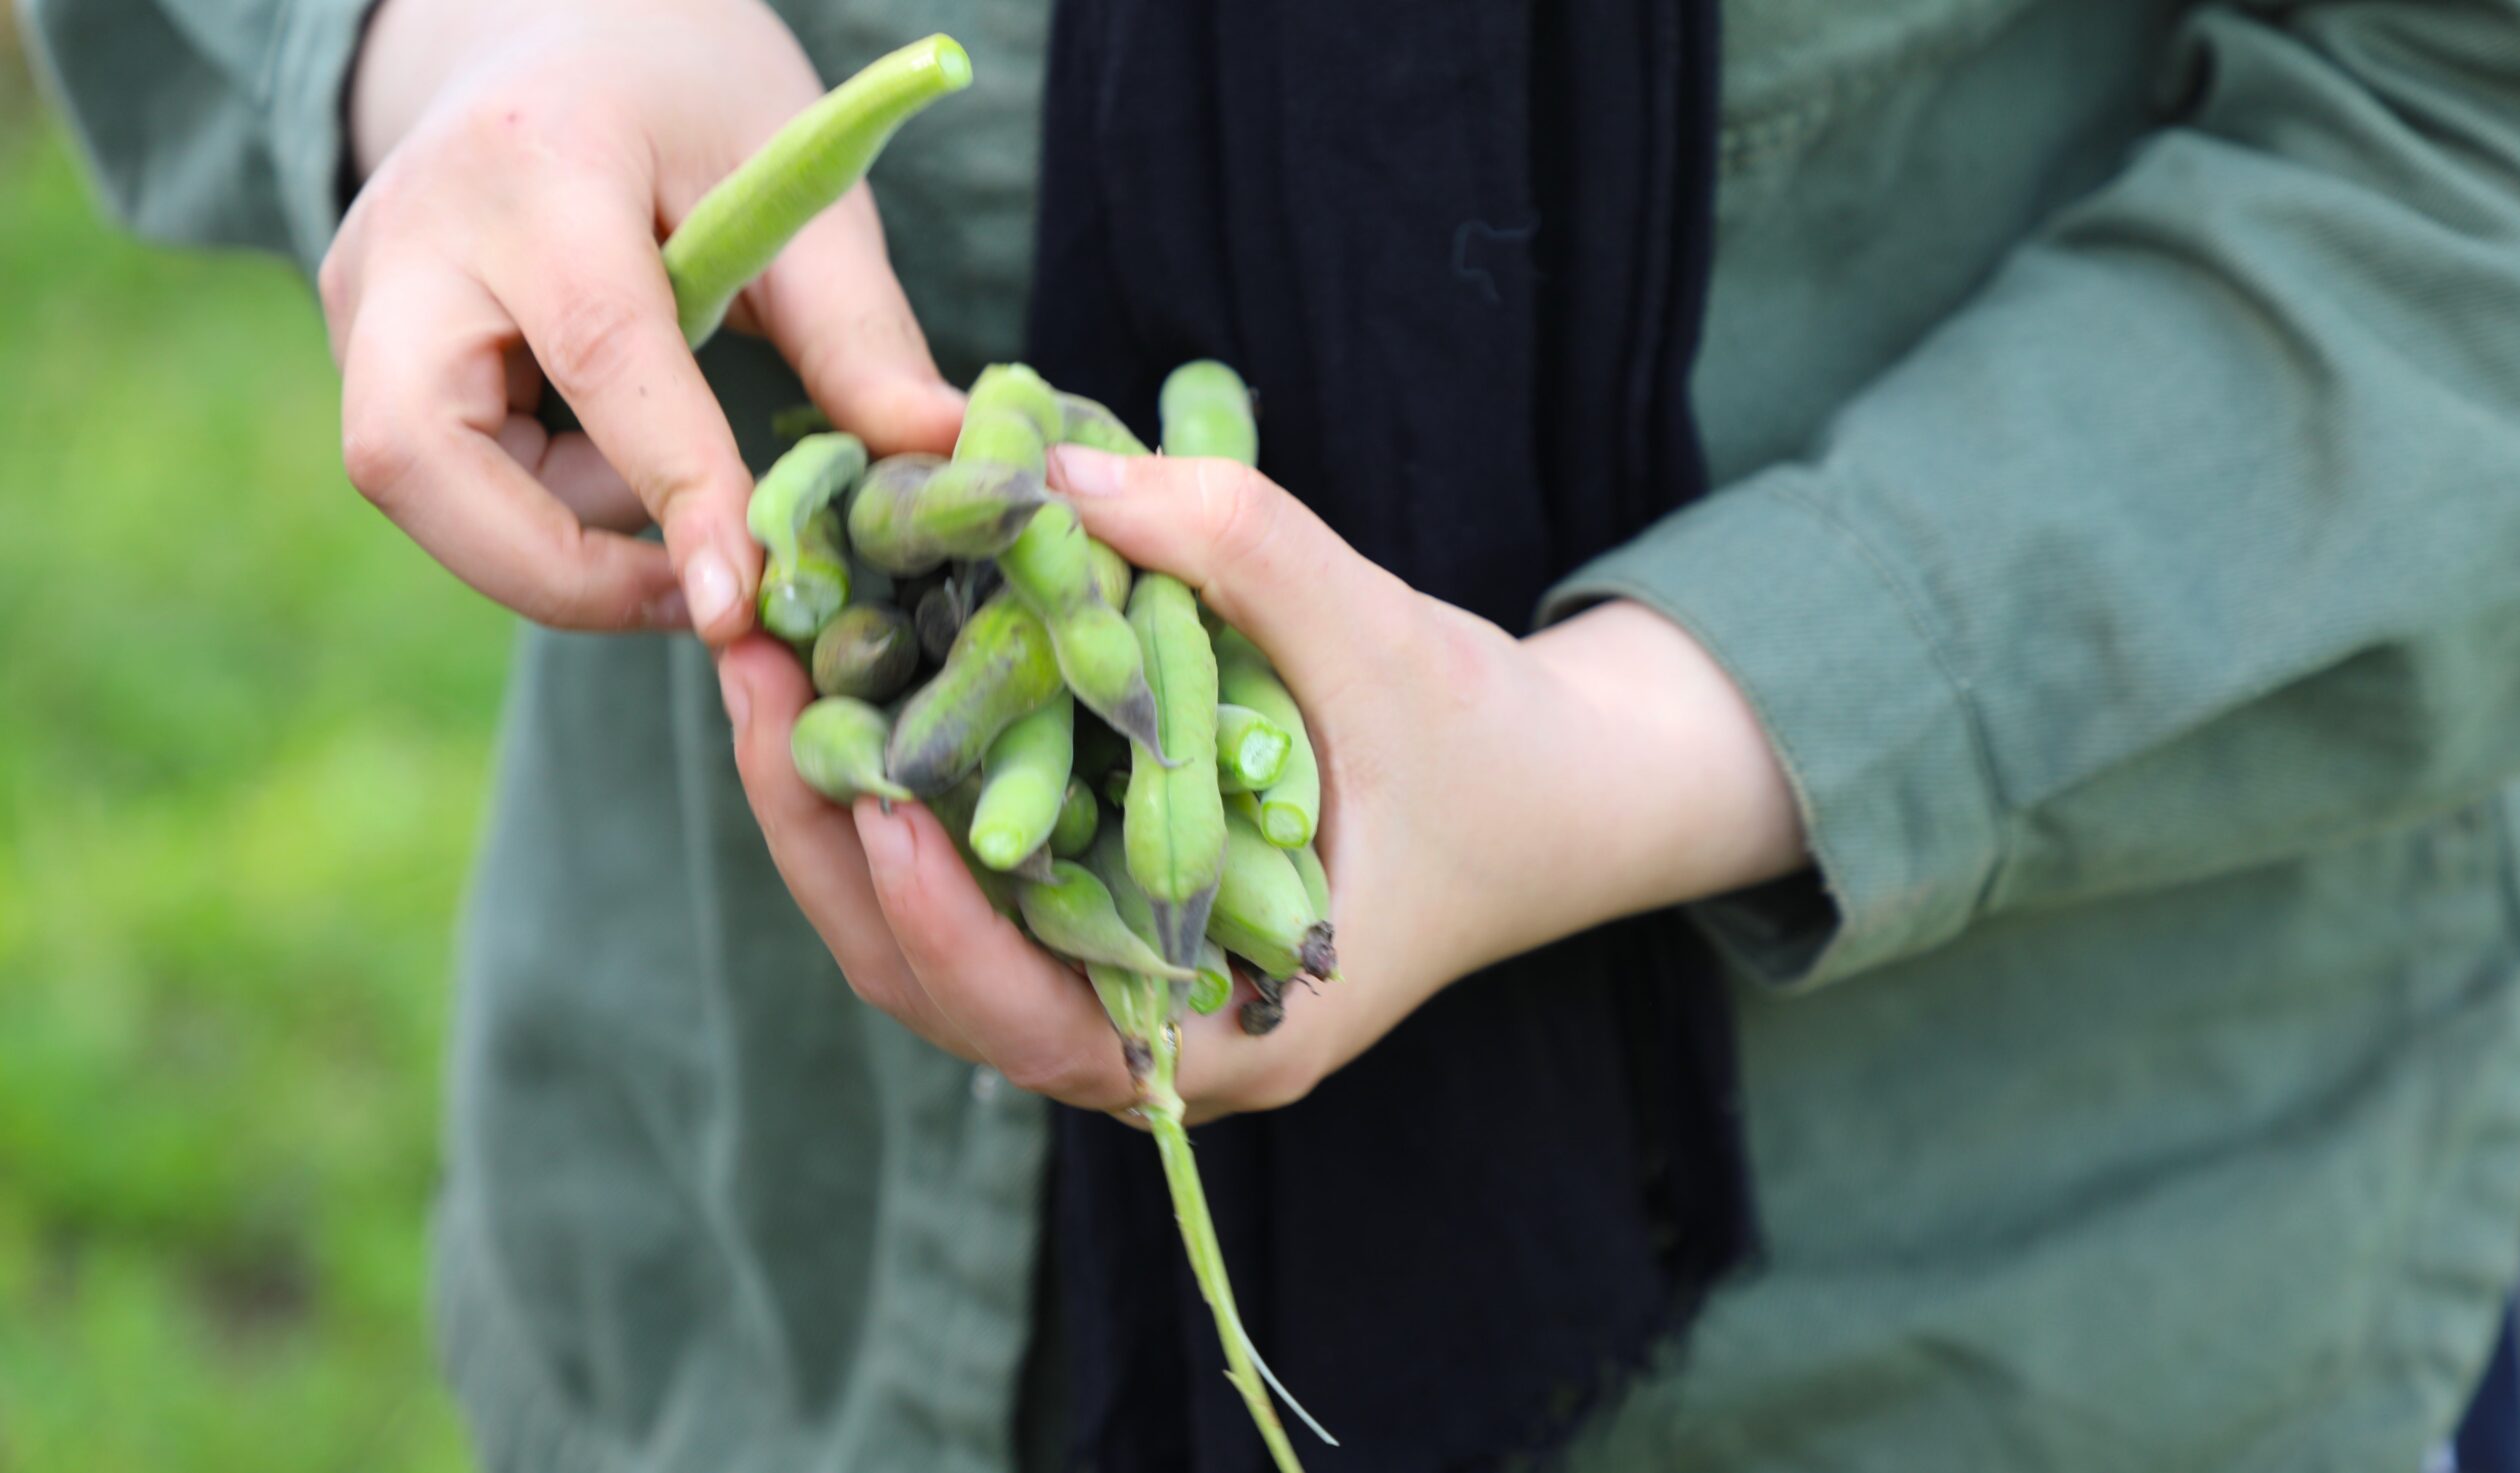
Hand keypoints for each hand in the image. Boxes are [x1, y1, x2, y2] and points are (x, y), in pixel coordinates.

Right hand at [322, 0, 962, 635]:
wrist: (560, 30)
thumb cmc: (693, 98)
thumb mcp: (798, 178)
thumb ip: (858, 329)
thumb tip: (940, 457)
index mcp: (541, 163)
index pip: (601, 351)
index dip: (672, 486)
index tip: (741, 597)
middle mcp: (413, 232)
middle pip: (415, 453)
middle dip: (556, 569)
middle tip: (698, 603)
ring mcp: (363, 292)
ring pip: (414, 483)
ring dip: (552, 541)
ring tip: (667, 496)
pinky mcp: (359, 342)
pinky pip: (434, 475)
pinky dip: (534, 512)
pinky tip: (612, 464)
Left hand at [720, 447, 1805, 1119]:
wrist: (1558, 790)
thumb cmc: (1487, 747)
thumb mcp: (1387, 636)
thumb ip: (1239, 548)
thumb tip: (1050, 473)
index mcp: (1226, 1033)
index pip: (1037, 1026)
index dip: (940, 930)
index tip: (869, 805)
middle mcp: (1146, 1033)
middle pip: (935, 981)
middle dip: (827, 838)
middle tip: (748, 677)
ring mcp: (1108, 975)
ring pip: (925, 932)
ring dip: (832, 803)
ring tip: (760, 659)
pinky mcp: (1091, 905)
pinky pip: (963, 868)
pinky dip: (896, 778)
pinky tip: (842, 672)